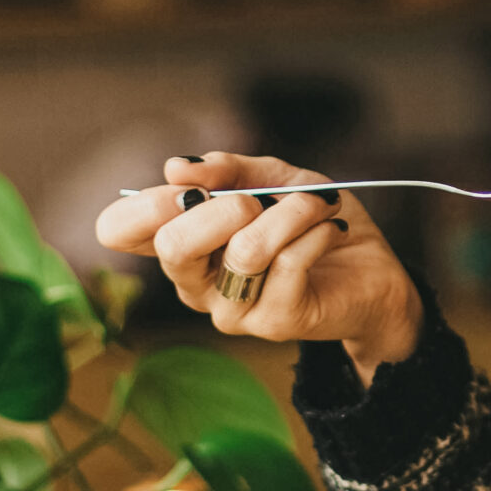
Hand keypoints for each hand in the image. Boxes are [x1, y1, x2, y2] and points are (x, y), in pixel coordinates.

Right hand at [94, 153, 421, 383]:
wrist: (372, 271)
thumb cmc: (312, 222)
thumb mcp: (272, 178)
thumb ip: (227, 169)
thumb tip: (176, 168)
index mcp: (181, 244)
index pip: (118, 231)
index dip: (145, 203)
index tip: (190, 185)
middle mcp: (195, 284)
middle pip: (172, 246)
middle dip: (222, 206)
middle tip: (259, 198)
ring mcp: (231, 310)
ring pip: (245, 250)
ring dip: (292, 212)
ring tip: (320, 203)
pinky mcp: (274, 323)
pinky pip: (289, 262)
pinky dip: (317, 230)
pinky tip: (332, 228)